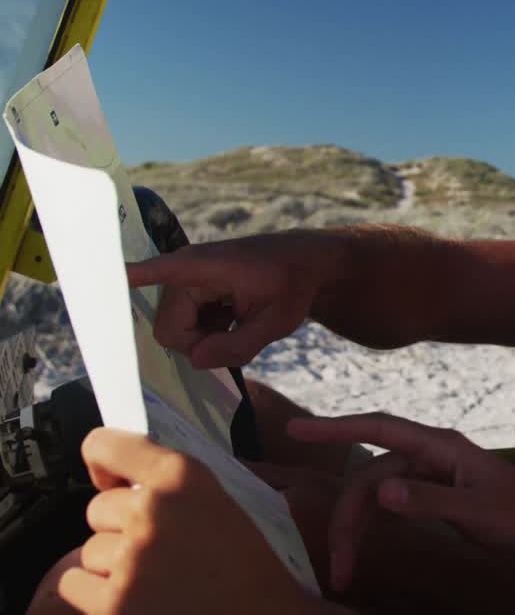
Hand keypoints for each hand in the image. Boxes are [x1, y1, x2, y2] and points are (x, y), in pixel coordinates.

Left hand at [55, 428, 327, 614]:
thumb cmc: (260, 567)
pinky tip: (137, 599)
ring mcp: (130, 561)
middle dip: (120, 526)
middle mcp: (153, 511)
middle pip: (97, 508)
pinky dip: (96, 595)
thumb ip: (192, 482)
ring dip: (112, 565)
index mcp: (185, 477)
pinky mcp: (113, 605)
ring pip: (87, 551)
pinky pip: (74, 586)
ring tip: (155, 579)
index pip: (106, 446)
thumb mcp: (239, 502)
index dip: (104, 462)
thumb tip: (145, 470)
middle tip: (158, 547)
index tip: (112, 479)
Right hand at [126, 232, 339, 367]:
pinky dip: (206, 331)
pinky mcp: (187, 292)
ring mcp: (183, 282)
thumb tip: (194, 361)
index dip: (129, 277)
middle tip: (238, 336)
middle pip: (169, 330)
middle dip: (199, 344)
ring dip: (205, 338)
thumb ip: (238, 345)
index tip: (102, 277)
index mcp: (203, 268)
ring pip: (175, 332)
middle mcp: (184, 272)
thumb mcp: (276, 322)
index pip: (157, 271)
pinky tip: (231, 318)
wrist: (302, 263)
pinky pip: (183, 325)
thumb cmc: (292, 286)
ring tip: (238, 322)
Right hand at [287, 414, 514, 594]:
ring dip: (357, 527)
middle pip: (371, 473)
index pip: (381, 428)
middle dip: (349, 517)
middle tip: (338, 566)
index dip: (337, 426)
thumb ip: (432, 501)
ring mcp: (431, 475)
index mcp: (442, 446)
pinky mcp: (433, 496)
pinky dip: (372, 524)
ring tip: (345, 569)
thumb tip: (382, 489)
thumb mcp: (480, 512)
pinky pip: (390, 504)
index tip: (297, 429)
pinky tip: (362, 547)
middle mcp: (431, 455)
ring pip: (377, 492)